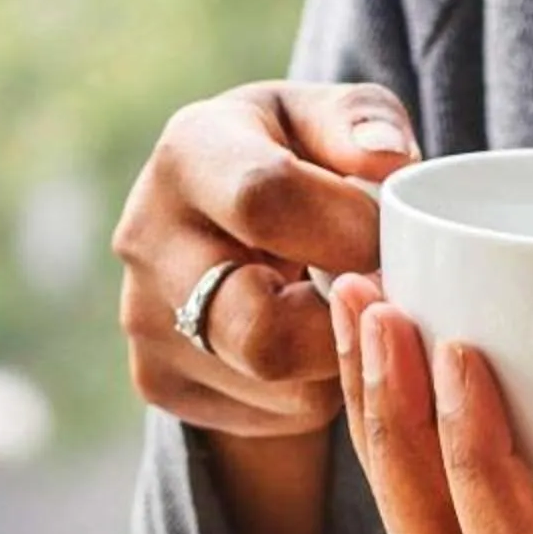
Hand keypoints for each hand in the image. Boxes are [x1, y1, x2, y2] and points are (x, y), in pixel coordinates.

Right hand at [114, 81, 421, 438]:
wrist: (213, 226)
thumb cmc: (288, 159)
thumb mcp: (325, 121)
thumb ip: (364, 120)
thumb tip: (389, 159)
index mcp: (190, 154)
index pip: (266, 200)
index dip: (346, 229)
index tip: (385, 238)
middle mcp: (146, 240)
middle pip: (261, 328)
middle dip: (340, 322)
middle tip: (373, 293)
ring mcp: (143, 320)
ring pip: (279, 381)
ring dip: (333, 355)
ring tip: (335, 307)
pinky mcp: (156, 380)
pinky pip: (268, 413)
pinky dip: (310, 386)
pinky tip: (307, 341)